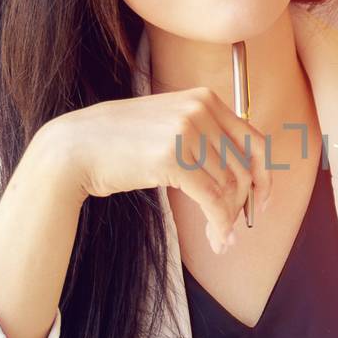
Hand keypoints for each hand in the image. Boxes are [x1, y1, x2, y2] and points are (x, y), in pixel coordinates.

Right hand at [42, 87, 270, 253]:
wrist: (73, 149)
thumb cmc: (118, 143)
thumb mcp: (168, 125)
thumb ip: (204, 137)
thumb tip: (242, 175)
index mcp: (204, 98)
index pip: (254, 140)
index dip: (264, 176)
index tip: (261, 201)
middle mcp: (200, 109)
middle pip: (245, 166)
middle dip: (246, 203)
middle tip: (239, 228)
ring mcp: (187, 132)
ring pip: (230, 186)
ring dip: (229, 219)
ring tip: (222, 239)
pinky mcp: (174, 159)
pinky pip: (213, 199)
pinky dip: (220, 223)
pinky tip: (216, 238)